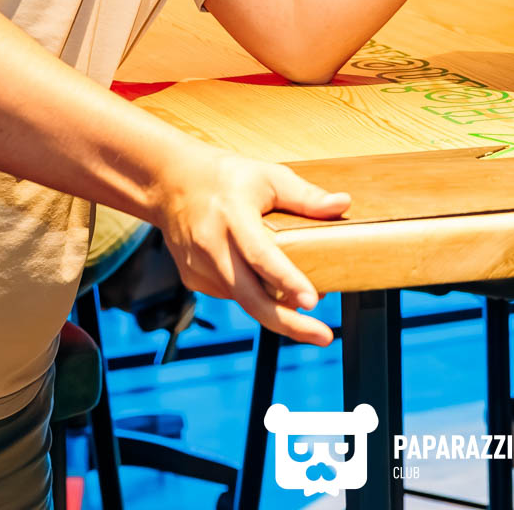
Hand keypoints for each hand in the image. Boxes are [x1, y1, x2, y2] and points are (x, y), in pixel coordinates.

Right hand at [151, 149, 350, 344]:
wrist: (170, 184)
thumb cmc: (224, 178)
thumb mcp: (268, 176)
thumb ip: (305, 196)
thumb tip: (343, 204)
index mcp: (233, 217)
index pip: (261, 256)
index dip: (287, 281)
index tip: (313, 301)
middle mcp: (213, 247)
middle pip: (251, 297)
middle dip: (289, 324)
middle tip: (323, 336)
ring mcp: (200, 268)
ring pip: (244, 300)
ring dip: (276, 310)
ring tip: (306, 304)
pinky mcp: (194, 280)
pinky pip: (233, 295)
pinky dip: (255, 296)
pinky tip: (268, 286)